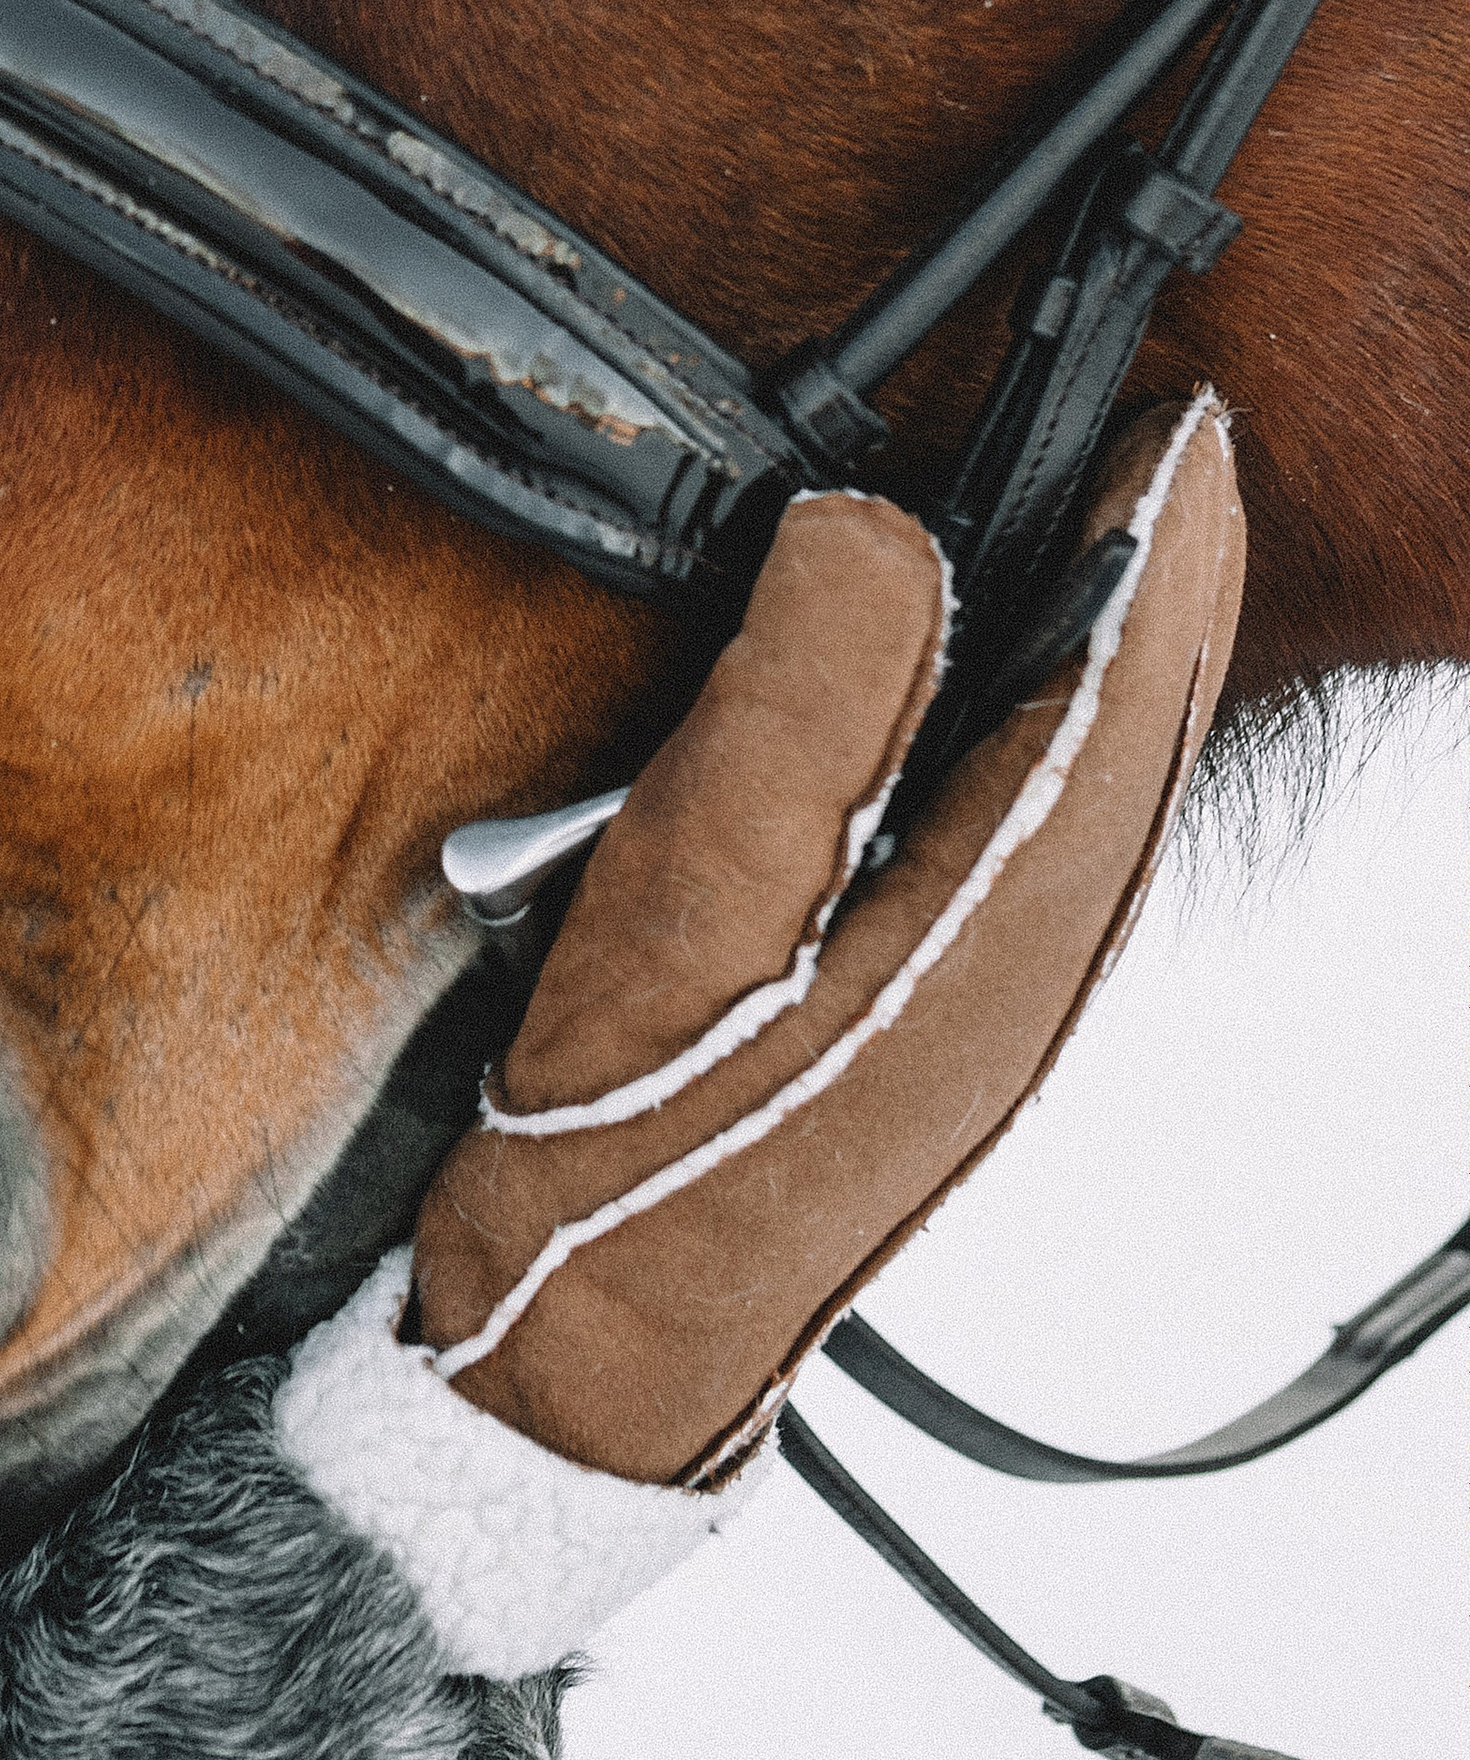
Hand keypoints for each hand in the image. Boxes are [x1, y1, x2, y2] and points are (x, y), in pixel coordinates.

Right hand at [410, 393, 1242, 1483]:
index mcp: (1005, 924)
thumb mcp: (690, 905)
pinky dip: (1038, 710)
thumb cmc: (630, 1161)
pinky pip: (1032, 815)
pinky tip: (984, 674)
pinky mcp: (933, 999)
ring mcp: (991, 989)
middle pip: (1141, 720)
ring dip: (1111, 632)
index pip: (1127, 679)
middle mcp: (1033, 956)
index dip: (1155, 527)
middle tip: (1158, 427)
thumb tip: (881, 531)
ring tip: (1096, 514)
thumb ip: (800, 707)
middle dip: (1160, 564)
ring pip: (1099, 770)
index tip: (1170, 406)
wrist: (588, 1354)